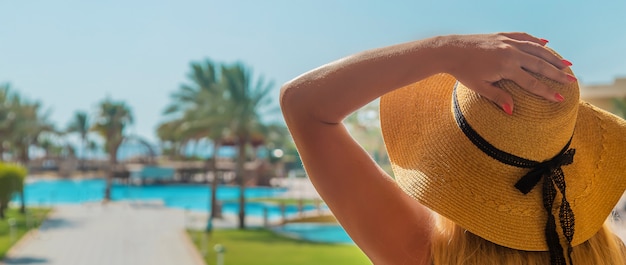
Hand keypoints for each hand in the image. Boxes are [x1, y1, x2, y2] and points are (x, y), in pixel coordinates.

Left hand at [441, 32, 575, 113]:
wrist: (450, 50)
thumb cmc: (463, 72)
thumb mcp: (479, 87)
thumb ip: (497, 97)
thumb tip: (512, 111)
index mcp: (506, 67)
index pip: (532, 82)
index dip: (547, 91)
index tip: (560, 98)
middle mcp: (511, 52)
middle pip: (540, 64)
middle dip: (557, 73)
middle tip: (573, 80)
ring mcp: (507, 42)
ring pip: (536, 49)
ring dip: (552, 57)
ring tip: (567, 64)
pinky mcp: (502, 35)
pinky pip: (524, 37)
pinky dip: (536, 41)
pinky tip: (546, 44)